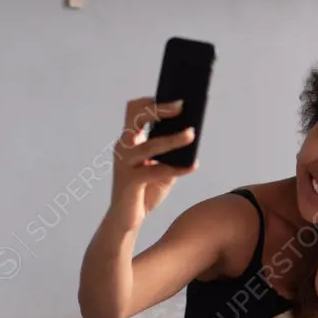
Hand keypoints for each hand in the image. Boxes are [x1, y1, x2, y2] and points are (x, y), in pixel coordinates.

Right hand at [109, 97, 199, 230]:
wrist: (127, 219)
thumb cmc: (146, 190)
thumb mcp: (163, 167)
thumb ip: (173, 152)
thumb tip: (192, 133)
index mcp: (130, 139)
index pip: (135, 110)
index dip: (153, 101)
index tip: (176, 98)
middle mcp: (124, 147)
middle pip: (136, 117)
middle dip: (159, 109)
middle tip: (182, 106)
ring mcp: (125, 163)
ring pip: (150, 145)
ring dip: (173, 139)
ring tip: (192, 134)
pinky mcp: (130, 182)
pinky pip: (156, 171)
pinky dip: (176, 168)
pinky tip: (193, 166)